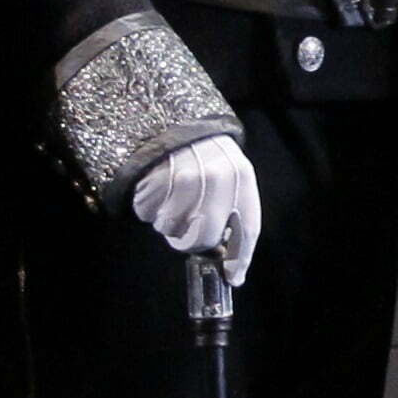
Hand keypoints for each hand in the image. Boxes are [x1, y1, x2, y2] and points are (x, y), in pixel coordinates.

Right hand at [132, 134, 262, 285]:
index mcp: (243, 176)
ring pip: (173, 229)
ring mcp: (185, 177)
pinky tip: (156, 192)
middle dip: (194, 243)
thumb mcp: (230, 174)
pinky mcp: (156, 178)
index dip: (241, 257)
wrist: (172, 121)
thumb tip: (225, 257)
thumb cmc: (205, 155)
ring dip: (168, 225)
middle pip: (207, 237)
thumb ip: (231, 209)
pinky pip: (149, 215)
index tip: (233, 276)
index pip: (248, 228)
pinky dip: (149, 211)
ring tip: (169, 202)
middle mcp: (218, 177)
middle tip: (185, 236)